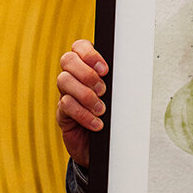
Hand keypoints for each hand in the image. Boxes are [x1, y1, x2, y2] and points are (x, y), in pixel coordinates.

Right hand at [56, 40, 108, 166]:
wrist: (104, 145)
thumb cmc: (114, 115)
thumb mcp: (118, 95)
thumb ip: (118, 81)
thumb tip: (130, 72)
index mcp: (87, 67)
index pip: (79, 47)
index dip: (89, 54)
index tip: (105, 69)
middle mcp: (74, 77)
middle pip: (67, 60)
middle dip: (87, 73)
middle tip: (103, 90)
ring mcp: (65, 94)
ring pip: (64, 80)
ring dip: (85, 94)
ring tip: (101, 109)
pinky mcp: (62, 113)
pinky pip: (65, 105)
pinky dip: (83, 114)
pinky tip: (96, 123)